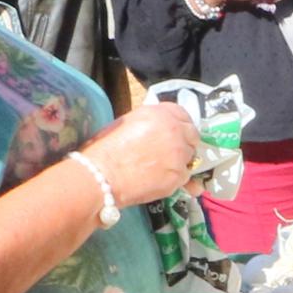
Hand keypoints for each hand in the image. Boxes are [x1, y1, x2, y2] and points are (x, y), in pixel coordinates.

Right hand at [85, 100, 205, 206]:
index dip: (180, 123)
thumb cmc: (105, 149)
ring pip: (190, 156)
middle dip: (184, 142)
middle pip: (192, 135)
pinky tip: (158, 179)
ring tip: (158, 167)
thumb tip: (160, 129)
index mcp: (160, 114)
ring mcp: (180, 153)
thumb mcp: (126, 123)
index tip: (177, 131)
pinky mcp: (180, 175)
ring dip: (180, 161)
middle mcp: (174, 130)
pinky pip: (185, 175)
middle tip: (170, 151)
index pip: (182, 114)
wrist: (100, 175)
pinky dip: (176, 178)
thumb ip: (150, 123)